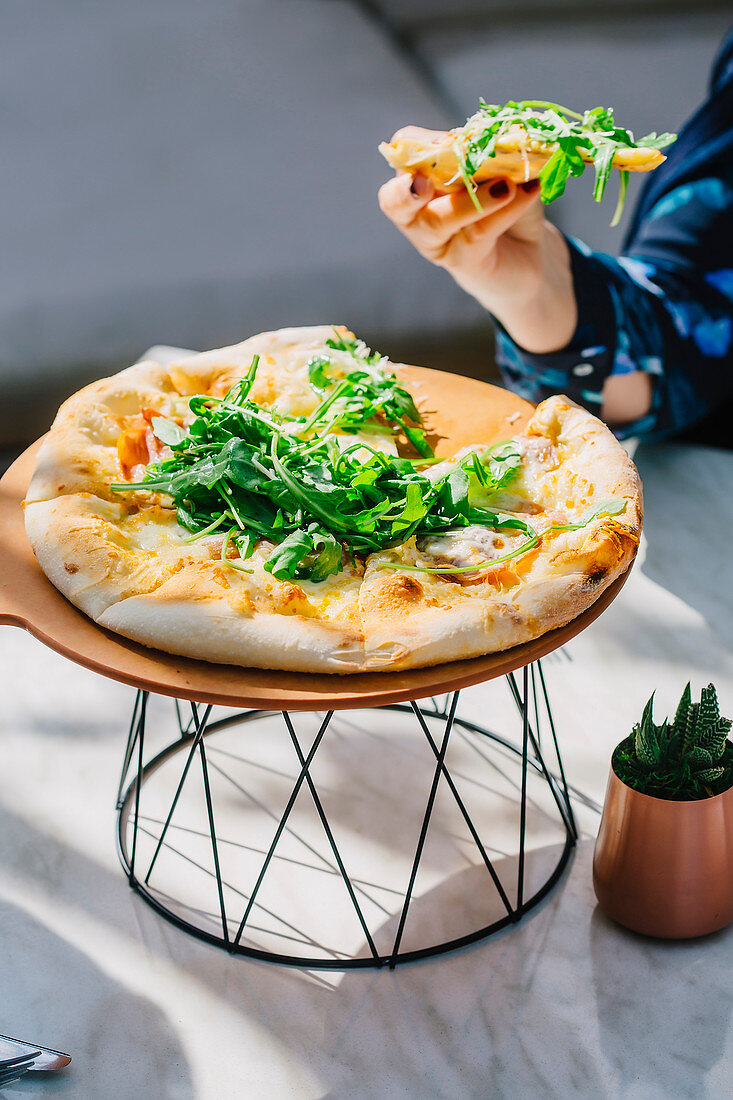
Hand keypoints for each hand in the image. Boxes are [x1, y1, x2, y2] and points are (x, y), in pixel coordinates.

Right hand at [378, 127, 577, 353]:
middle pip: (395, 201)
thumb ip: (494, 154)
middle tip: (424, 182)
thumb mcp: (503, 168)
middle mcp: (417, 211)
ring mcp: (434, 242)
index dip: (420, 145)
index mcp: (421, 175)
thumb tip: (504, 142)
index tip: (449, 141)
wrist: (532, 253)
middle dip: (404, 191)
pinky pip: (476, 234)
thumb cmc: (511, 203)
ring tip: (507, 186)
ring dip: (470, 200)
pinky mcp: (460, 262)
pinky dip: (505, 211)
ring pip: (437, 221)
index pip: (405, 153)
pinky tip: (529, 192)